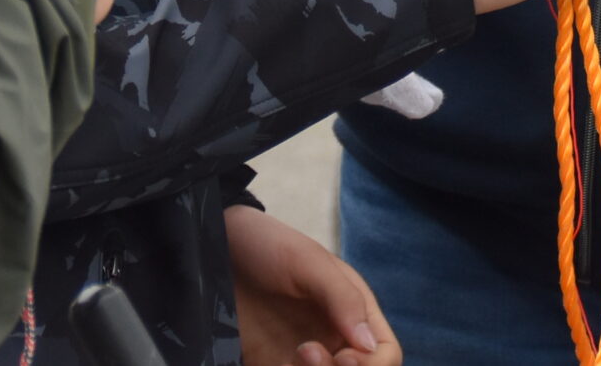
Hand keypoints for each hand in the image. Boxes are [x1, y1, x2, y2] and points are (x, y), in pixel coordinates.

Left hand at [225, 205, 400, 365]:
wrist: (216, 248)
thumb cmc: (267, 245)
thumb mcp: (308, 263)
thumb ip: (342, 299)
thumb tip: (370, 345)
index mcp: (352, 309)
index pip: (384, 352)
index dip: (372, 365)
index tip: (342, 357)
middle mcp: (333, 336)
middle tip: (306, 352)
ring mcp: (301, 355)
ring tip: (288, 359)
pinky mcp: (270, 363)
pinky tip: (266, 363)